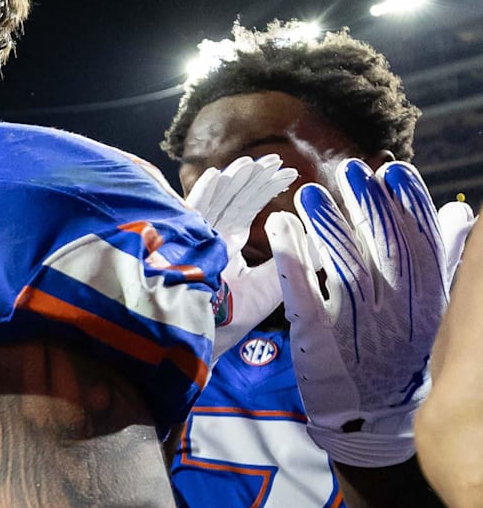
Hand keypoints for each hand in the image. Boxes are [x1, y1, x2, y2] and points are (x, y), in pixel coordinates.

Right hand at [184, 154, 297, 361]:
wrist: (199, 347)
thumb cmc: (230, 324)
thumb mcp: (271, 288)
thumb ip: (291, 262)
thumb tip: (325, 240)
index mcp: (226, 246)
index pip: (246, 209)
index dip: (265, 190)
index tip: (289, 174)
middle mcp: (209, 238)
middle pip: (231, 200)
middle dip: (252, 179)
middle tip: (276, 160)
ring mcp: (194, 241)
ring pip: (213, 202)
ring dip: (233, 181)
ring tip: (254, 163)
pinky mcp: (182, 246)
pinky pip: (190, 215)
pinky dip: (203, 194)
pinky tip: (218, 175)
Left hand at [265, 159, 468, 466]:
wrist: (376, 420)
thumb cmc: (402, 353)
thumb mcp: (431, 309)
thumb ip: (442, 259)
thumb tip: (458, 212)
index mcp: (425, 299)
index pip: (419, 245)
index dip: (407, 206)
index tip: (393, 171)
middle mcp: (396, 311)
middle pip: (382, 250)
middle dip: (366, 207)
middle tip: (349, 170)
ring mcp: (358, 327)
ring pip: (344, 269)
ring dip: (327, 227)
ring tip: (308, 193)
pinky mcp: (319, 340)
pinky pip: (305, 295)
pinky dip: (293, 260)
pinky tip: (281, 228)